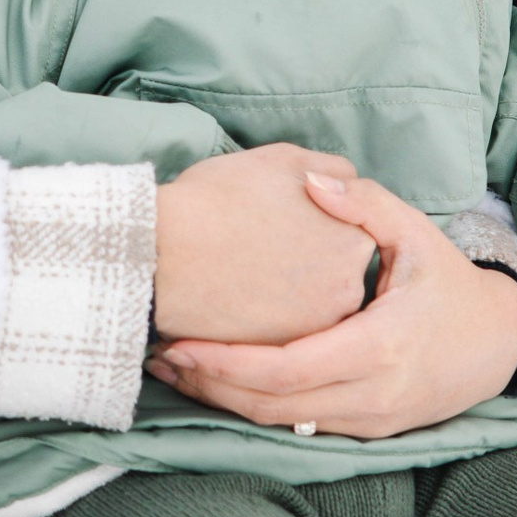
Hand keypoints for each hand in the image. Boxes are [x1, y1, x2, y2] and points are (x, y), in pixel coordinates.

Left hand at [149, 170, 516, 437]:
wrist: (498, 344)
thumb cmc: (448, 283)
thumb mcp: (416, 233)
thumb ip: (364, 204)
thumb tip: (312, 180)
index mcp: (380, 346)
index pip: (286, 369)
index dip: (226, 363)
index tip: (181, 343)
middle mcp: (372, 395)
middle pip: (272, 405)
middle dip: (210, 385)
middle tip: (160, 357)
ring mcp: (370, 421)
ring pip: (281, 424)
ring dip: (225, 401)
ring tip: (177, 371)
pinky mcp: (367, 433)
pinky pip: (301, 428)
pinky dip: (256, 408)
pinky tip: (220, 384)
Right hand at [151, 142, 367, 343]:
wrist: (161, 254)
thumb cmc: (216, 200)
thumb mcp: (284, 159)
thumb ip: (330, 171)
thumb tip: (342, 186)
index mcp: (355, 238)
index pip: (345, 232)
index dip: (309, 223)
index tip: (276, 219)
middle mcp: (349, 290)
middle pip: (333, 275)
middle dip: (304, 264)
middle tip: (260, 247)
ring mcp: (317, 328)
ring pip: (309, 310)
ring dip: (286, 296)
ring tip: (243, 273)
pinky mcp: (283, 357)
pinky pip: (283, 338)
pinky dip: (265, 324)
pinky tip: (236, 303)